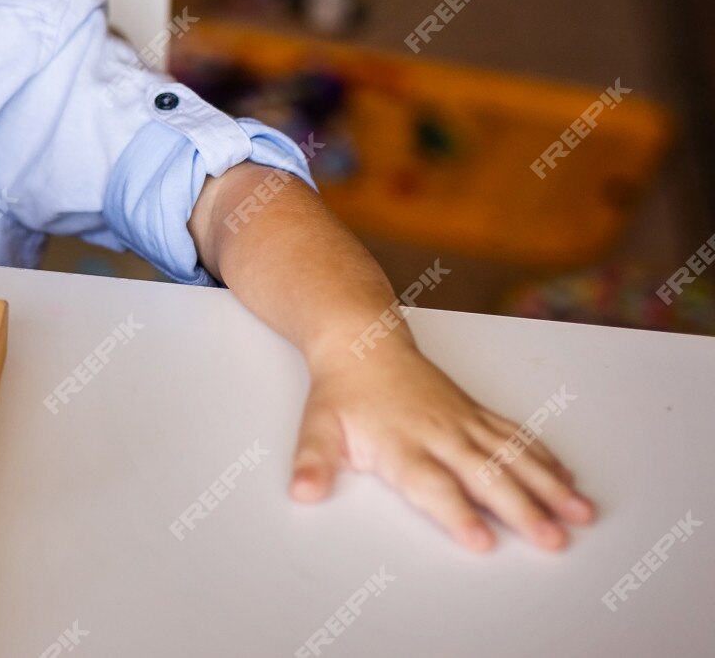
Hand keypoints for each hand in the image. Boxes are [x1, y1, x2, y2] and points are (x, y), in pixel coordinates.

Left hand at [292, 338, 595, 550]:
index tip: (481, 542)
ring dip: (550, 485)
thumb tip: (302, 491)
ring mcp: (464, 422)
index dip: (456, 515)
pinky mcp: (477, 413)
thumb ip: (313, 462)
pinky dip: (545, 458)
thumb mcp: (318, 428)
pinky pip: (516, 436)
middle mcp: (440, 434)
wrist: (363, 342)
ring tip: (581, 513)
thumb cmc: (343, 392)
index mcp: (401, 444)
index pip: (432, 485)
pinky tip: (568, 481)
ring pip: (513, 455)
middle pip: (485, 476)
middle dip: (522, 509)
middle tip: (553, 540)